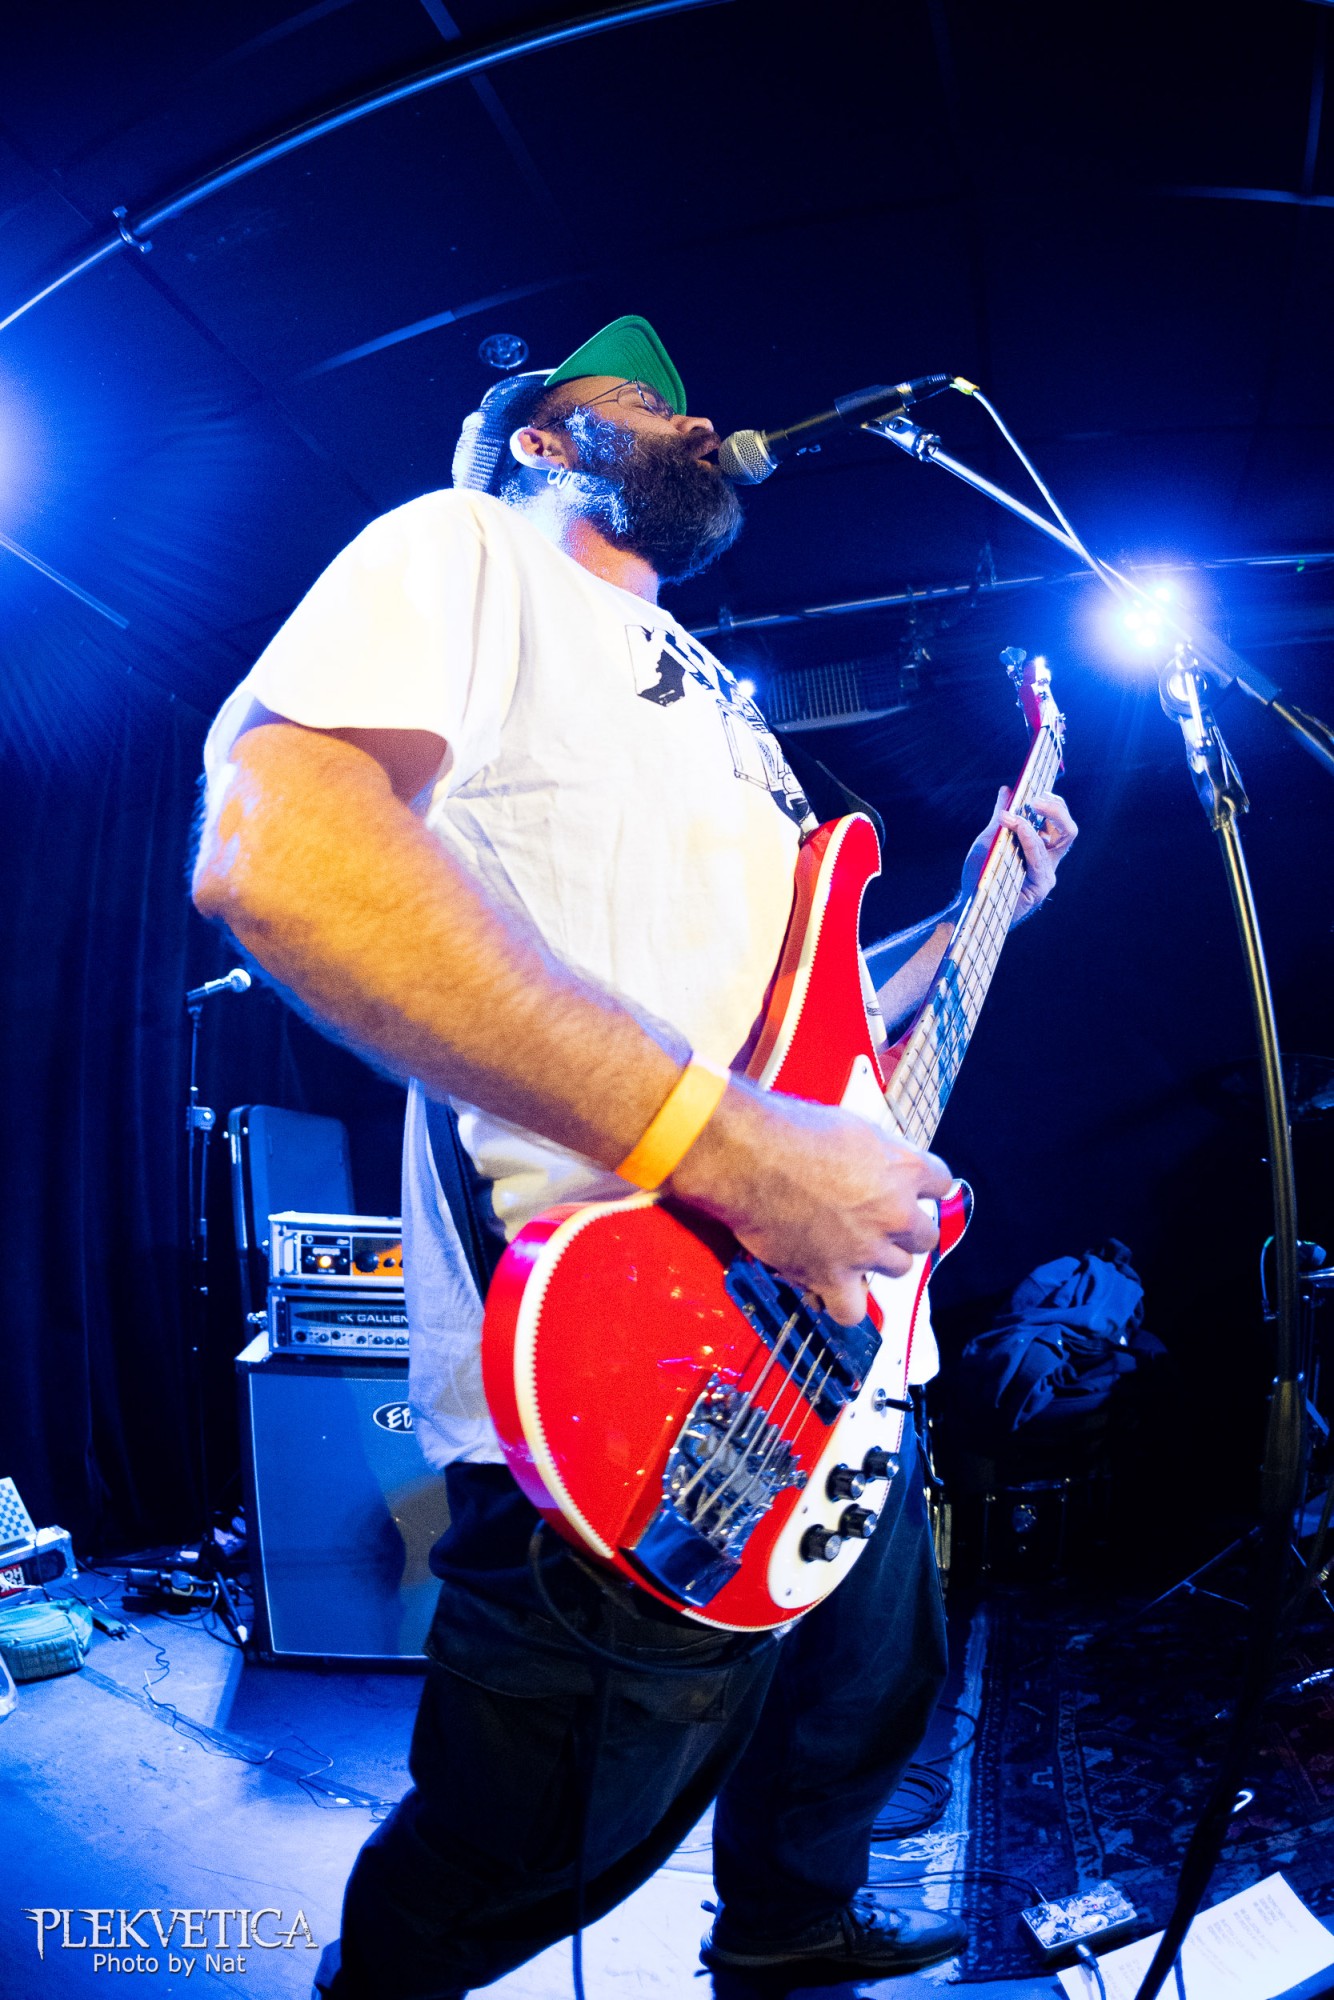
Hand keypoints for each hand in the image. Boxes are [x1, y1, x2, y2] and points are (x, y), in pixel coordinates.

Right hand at [670, 1084, 953, 1324]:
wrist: (748, 1156)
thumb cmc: (790, 1129)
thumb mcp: (851, 1126)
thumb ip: (878, 1153)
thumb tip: (880, 1163)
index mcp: (905, 1168)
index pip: (942, 1184)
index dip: (921, 1187)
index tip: (907, 1189)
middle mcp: (895, 1213)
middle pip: (926, 1235)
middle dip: (903, 1229)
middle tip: (875, 1220)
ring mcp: (866, 1250)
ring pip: (899, 1269)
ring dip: (878, 1260)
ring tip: (850, 1247)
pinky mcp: (833, 1277)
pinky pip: (854, 1310)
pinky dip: (845, 1302)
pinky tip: (832, 1287)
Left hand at [962, 787, 1077, 924]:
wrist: (970, 903)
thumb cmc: (981, 874)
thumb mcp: (990, 839)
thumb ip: (1000, 817)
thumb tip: (1007, 790)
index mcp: (1040, 847)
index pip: (1058, 821)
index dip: (1051, 803)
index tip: (1033, 789)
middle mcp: (1048, 859)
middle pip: (1068, 829)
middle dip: (1056, 809)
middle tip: (1035, 798)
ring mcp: (1048, 873)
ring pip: (1059, 840)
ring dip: (1038, 820)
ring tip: (1015, 813)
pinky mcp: (1041, 885)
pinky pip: (1040, 858)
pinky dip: (1030, 839)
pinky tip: (1019, 828)